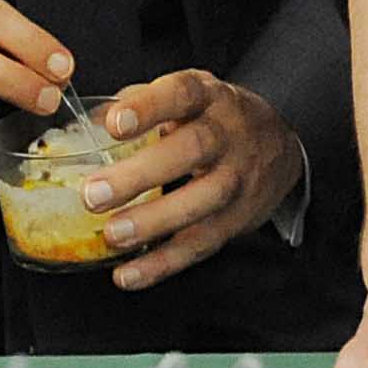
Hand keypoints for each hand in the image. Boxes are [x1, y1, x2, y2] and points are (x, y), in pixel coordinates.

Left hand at [78, 70, 304, 290]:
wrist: (280, 145)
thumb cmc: (216, 118)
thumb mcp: (187, 94)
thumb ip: (139, 103)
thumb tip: (87, 125)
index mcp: (208, 97)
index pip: (181, 94)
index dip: (148, 108)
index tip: (114, 124)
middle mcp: (228, 135)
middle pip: (191, 150)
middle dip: (140, 174)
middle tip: (94, 193)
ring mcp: (237, 179)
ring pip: (201, 202)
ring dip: (153, 222)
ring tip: (113, 234)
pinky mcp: (238, 220)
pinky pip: (201, 244)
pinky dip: (163, 264)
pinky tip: (129, 273)